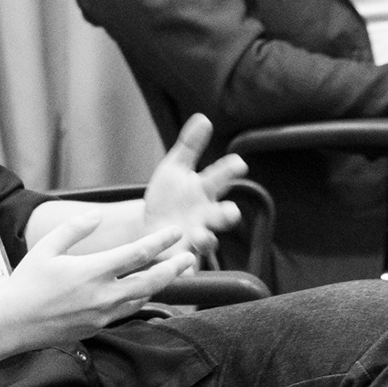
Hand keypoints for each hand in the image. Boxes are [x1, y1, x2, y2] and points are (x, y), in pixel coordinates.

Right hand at [0, 218, 194, 345]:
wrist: (12, 322)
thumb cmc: (26, 282)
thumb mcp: (47, 247)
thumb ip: (75, 228)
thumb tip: (97, 215)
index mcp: (92, 271)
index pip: (138, 253)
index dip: (161, 241)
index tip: (175, 232)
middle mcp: (103, 295)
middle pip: (152, 280)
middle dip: (174, 268)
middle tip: (189, 257)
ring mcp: (102, 314)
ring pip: (143, 297)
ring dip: (160, 284)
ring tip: (171, 273)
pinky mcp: (98, 327)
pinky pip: (126, 311)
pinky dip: (139, 299)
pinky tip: (142, 291)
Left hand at [140, 115, 245, 256]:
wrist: (149, 225)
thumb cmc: (169, 195)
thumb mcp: (175, 168)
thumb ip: (190, 145)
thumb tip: (202, 118)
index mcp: (204, 191)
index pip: (220, 177)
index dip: (229, 171)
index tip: (238, 163)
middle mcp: (204, 216)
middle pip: (221, 215)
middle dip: (227, 213)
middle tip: (231, 210)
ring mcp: (194, 237)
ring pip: (206, 242)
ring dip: (206, 240)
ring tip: (203, 238)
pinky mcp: (180, 256)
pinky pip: (186, 265)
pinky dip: (185, 268)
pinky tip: (181, 268)